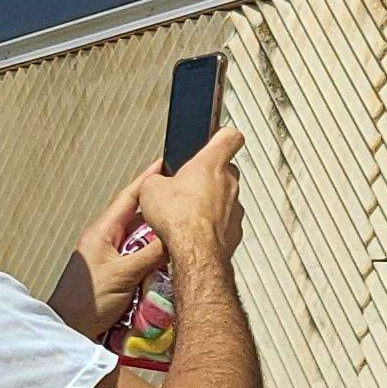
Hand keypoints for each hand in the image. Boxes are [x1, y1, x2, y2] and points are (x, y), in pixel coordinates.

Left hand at [48, 168, 164, 337]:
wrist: (70, 330)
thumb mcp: (122, 274)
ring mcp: (112, 259)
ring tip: (181, 229)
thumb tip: (172, 238)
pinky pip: (142, 259)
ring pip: (142, 240)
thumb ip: (148, 255)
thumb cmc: (86, 302)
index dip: (145, 181)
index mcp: (102, 233)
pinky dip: (156, 256)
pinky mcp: (118, 275)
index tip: (163, 164)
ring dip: (159, 236)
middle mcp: (107, 242)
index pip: (128, 200)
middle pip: (138, 218)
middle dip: (159, 209)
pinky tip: (170, 259)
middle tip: (181, 200)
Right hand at [133, 126, 246, 270]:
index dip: (222, 135)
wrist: (195, 252)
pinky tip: (194, 231)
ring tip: (187, 213)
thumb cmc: (179, 219)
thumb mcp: (151, 189)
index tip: (217, 136)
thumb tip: (156, 183)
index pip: (230, 136)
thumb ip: (157, 179)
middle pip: (224, 170)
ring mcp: (235, 208)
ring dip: (210, 202)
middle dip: (207, 176)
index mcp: (211, 163)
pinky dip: (212, 224)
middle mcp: (229, 183)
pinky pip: (224, 221)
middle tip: (188, 184)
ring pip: (224, 198)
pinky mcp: (235, 230)